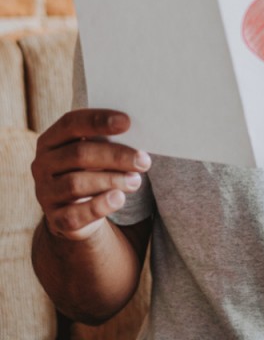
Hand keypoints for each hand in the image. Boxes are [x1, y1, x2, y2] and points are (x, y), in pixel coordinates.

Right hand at [31, 110, 150, 241]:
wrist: (78, 208)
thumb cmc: (93, 168)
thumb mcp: (98, 151)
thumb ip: (110, 141)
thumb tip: (138, 140)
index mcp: (52, 139)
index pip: (71, 123)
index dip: (98, 121)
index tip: (127, 122)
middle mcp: (43, 164)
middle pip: (79, 154)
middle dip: (116, 156)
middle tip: (143, 161)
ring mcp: (45, 192)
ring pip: (76, 183)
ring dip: (112, 180)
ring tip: (136, 181)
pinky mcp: (55, 219)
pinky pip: (75, 214)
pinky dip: (99, 206)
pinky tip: (119, 199)